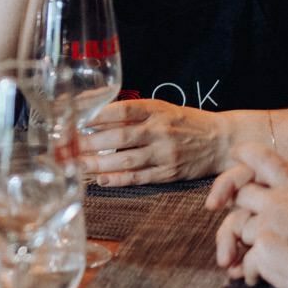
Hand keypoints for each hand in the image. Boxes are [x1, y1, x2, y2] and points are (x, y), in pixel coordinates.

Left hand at [79, 98, 230, 184]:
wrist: (221, 141)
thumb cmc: (184, 122)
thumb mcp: (161, 108)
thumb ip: (132, 112)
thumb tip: (93, 114)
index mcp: (156, 110)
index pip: (121, 110)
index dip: (96, 116)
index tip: (74, 120)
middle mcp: (160, 131)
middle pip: (119, 138)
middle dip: (89, 143)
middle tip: (66, 147)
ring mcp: (165, 154)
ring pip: (125, 161)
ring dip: (98, 164)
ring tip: (76, 165)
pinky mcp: (169, 173)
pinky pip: (140, 177)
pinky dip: (118, 179)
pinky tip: (101, 179)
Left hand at [211, 143, 287, 287]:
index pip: (262, 159)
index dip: (245, 154)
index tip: (236, 153)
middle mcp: (277, 204)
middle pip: (240, 195)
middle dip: (237, 206)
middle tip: (239, 223)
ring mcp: (268, 229)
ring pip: (238, 228)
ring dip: (241, 243)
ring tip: (245, 257)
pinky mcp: (264, 256)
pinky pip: (245, 260)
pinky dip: (248, 270)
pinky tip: (257, 278)